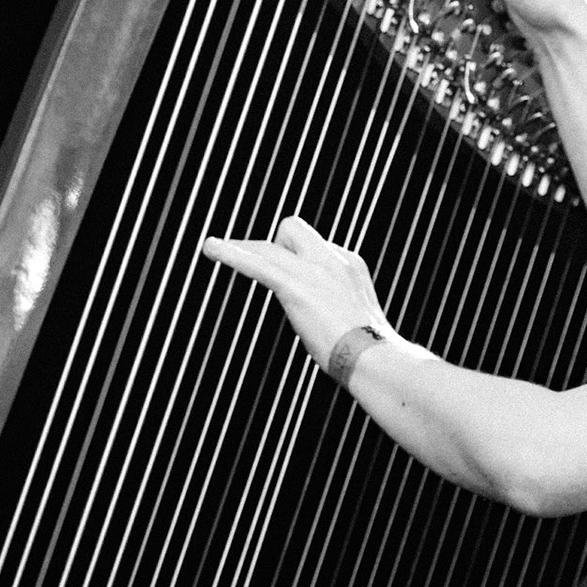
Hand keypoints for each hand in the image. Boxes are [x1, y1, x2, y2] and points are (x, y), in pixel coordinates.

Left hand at [201, 217, 394, 369]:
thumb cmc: (370, 352)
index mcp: (349, 264)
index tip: (289, 278)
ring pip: (269, 245)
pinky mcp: (297, 288)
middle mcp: (333, 259)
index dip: (296, 258)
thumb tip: (327, 320)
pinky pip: (257, 264)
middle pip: (291, 228)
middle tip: (259, 270)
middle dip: (271, 245)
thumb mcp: (357, 318)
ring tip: (214, 249)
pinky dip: (231, 255)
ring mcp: (315, 271)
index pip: (313, 245)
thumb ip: (337, 307)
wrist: (376, 359)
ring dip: (242, 249)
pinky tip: (211, 248)